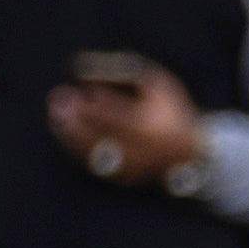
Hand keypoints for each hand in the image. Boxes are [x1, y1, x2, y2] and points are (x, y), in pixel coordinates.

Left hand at [48, 63, 206, 188]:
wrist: (191, 152)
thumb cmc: (169, 109)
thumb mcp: (153, 83)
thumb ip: (119, 71)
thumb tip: (80, 69)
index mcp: (152, 125)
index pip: (115, 114)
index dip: (92, 104)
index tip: (75, 90)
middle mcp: (141, 150)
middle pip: (100, 134)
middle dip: (75, 117)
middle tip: (57, 100)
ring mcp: (131, 167)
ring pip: (93, 152)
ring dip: (70, 133)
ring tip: (57, 115)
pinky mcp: (123, 178)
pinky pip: (95, 164)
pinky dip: (78, 147)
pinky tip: (66, 132)